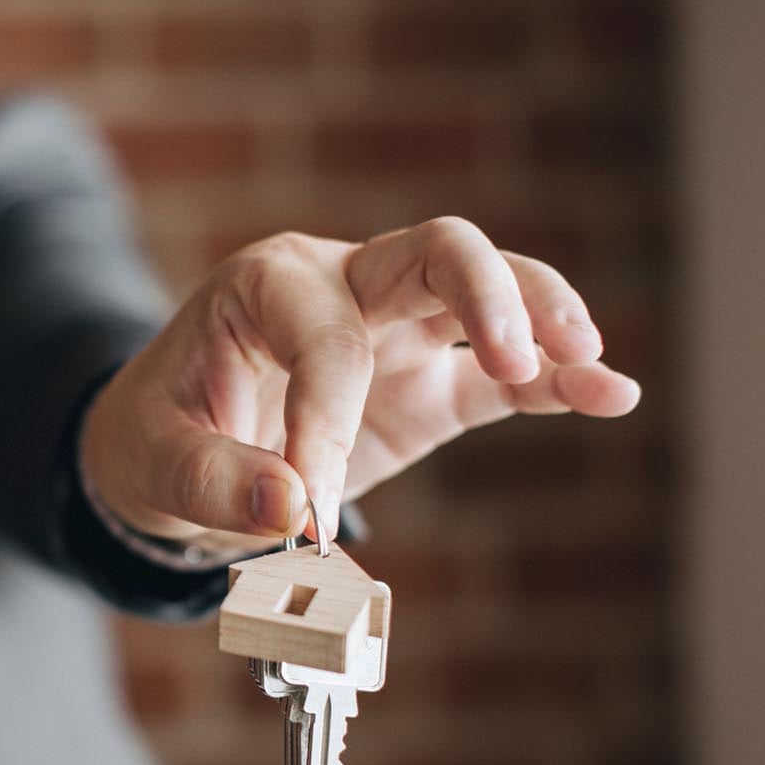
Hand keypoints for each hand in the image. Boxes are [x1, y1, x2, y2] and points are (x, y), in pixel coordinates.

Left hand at [79, 217, 641, 554]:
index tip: (303, 513)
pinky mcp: (425, 388)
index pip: (325, 341)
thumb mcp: (153, 463)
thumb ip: (212, 482)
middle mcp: (340, 288)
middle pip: (438, 251)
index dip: (324, 424)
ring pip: (486, 294)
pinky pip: (500, 376)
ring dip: (538, 319)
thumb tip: (287, 507)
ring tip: (584, 360)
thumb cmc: (154, 442)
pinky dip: (556, 381)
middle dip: (484, 292)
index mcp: (265, 287)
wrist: (164, 458)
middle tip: (512, 354)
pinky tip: (612, 393)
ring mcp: (393, 333)